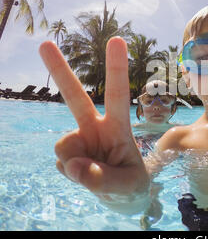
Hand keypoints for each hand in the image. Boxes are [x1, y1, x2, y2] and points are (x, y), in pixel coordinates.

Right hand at [39, 37, 149, 195]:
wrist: (121, 199)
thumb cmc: (131, 185)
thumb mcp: (129, 186)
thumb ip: (103, 179)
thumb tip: (73, 166)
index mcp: (118, 126)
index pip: (118, 95)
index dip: (116, 69)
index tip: (117, 40)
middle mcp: (96, 127)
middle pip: (75, 98)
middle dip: (60, 71)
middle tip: (44, 43)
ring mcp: (80, 140)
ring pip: (63, 147)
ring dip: (75, 166)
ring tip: (96, 174)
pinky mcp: (68, 155)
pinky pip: (62, 165)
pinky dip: (72, 175)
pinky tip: (86, 175)